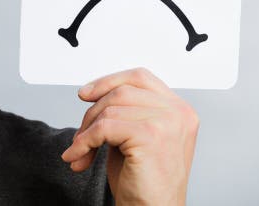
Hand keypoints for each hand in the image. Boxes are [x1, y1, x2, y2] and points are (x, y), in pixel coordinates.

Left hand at [60, 67, 198, 204]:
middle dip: (92, 114)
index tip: (85, 94)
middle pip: (120, 92)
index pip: (139, 77)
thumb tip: (89, 91)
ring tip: (81, 152)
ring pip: (109, 109)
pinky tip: (79, 157)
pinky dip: (85, 142)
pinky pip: (104, 127)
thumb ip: (124, 111)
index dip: (108, 81)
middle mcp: (178, 112)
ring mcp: (168, 122)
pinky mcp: (151, 135)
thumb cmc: (143, 180)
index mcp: (179, 109)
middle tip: (80, 138)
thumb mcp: (135, 135)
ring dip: (86, 131)